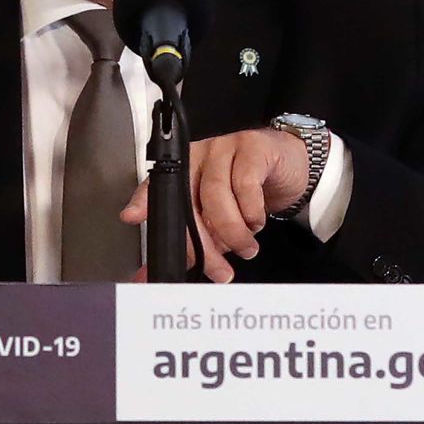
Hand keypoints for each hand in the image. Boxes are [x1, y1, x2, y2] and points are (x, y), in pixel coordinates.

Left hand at [120, 128, 308, 282]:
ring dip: (232, 231)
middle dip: (201, 244)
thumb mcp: (219, 220)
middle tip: (219, 271)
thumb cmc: (251, 192)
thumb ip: (194, 244)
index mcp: (184, 171)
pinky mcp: (252, 147)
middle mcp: (198, 156)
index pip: (157, 186)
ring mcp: (224, 147)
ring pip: (216, 194)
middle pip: (188, 201)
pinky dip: (252, 212)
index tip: (132, 218)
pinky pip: (245, 184)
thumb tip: (155, 277)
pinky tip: (257, 221)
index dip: (143, 202)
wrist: (291, 164)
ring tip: (246, 248)